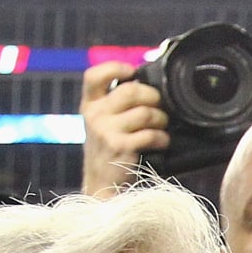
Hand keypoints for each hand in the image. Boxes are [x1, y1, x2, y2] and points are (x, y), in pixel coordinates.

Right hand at [80, 59, 168, 196]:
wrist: (101, 185)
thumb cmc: (109, 150)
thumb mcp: (102, 122)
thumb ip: (115, 103)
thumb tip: (147, 82)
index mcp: (89, 104)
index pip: (94, 75)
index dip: (115, 67)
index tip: (132, 72)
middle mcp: (94, 115)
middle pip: (131, 90)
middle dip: (153, 97)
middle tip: (160, 107)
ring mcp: (105, 131)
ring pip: (145, 112)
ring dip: (161, 119)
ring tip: (162, 126)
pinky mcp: (119, 147)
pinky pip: (150, 134)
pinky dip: (162, 138)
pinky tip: (161, 142)